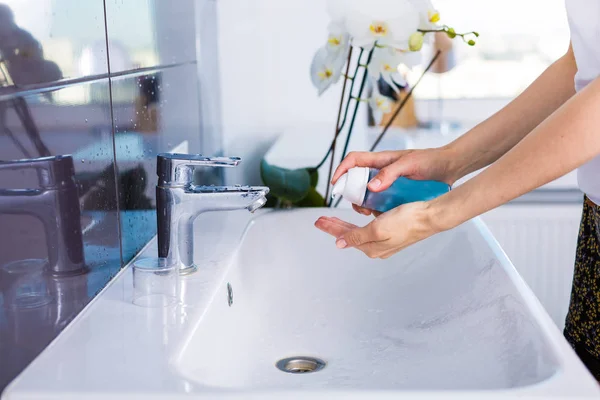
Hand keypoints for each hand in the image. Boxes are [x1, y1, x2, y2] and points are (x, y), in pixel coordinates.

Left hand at [314, 201, 442, 258]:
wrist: (430, 216)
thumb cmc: (407, 221)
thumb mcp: (377, 229)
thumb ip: (357, 236)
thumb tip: (340, 243)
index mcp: (372, 247)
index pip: (344, 237)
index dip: (331, 228)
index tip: (319, 221)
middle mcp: (378, 246)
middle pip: (350, 234)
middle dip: (335, 226)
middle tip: (321, 219)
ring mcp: (386, 239)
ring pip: (358, 230)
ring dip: (345, 224)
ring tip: (333, 218)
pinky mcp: (393, 231)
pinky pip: (370, 227)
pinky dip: (360, 221)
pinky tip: (357, 217)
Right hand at [331, 147, 458, 215]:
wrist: (450, 168)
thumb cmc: (431, 161)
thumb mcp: (409, 165)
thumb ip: (390, 173)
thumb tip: (370, 186)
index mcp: (381, 159)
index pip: (354, 160)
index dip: (342, 170)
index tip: (336, 184)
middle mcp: (382, 170)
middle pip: (357, 180)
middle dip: (352, 193)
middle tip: (356, 205)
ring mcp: (388, 182)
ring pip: (367, 193)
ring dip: (364, 203)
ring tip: (369, 212)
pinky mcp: (396, 192)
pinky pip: (380, 201)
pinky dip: (377, 208)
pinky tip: (382, 215)